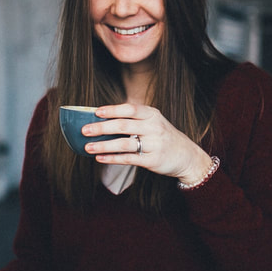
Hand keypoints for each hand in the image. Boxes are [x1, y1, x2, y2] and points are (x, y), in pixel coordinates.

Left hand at [81, 103, 212, 184]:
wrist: (186, 155)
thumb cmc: (163, 136)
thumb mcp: (153, 122)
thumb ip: (133, 120)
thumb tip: (102, 119)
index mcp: (152, 114)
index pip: (130, 109)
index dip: (112, 110)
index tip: (96, 112)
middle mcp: (154, 127)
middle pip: (124, 126)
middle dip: (102, 128)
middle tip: (85, 130)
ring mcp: (154, 144)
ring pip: (124, 144)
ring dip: (103, 146)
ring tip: (88, 147)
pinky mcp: (153, 160)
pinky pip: (129, 159)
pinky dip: (112, 158)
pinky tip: (100, 158)